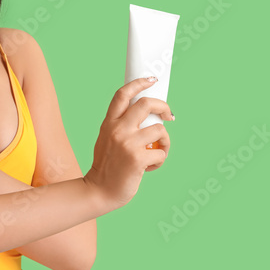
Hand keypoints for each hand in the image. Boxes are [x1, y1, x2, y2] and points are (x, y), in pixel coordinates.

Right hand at [84, 76, 173, 209]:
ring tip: (156, 152)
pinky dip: (160, 160)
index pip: (122, 94)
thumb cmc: (107, 165)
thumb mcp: (107, 139)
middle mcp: (117, 129)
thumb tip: (148, 115)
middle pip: (146, 104)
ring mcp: (128, 143)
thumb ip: (121, 125)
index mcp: (109, 123)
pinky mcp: (138, 158)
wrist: (100, 190)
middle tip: (169, 116)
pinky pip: (161, 152)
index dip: (138, 83)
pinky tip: (149, 167)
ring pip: (160, 130)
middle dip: (164, 107)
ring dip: (165, 142)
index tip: (151, 80)